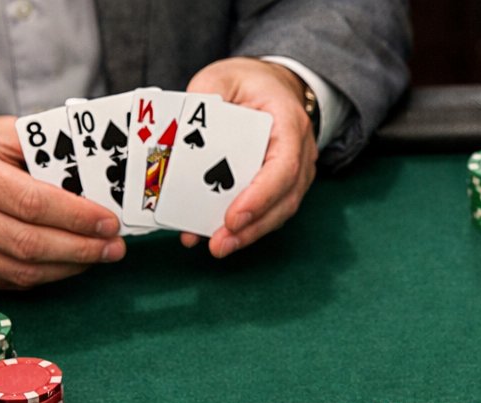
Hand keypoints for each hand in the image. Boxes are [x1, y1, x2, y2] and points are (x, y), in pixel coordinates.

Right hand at [0, 118, 124, 289]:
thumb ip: (38, 146)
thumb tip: (89, 169)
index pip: (31, 202)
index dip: (77, 217)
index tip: (109, 221)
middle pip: (30, 243)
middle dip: (82, 249)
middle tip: (114, 246)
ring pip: (22, 271)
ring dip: (69, 267)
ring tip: (98, 256)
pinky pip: (8, 282)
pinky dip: (44, 276)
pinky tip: (65, 263)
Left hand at [181, 57, 317, 257]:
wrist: (274, 88)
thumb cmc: (249, 83)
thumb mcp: (222, 77)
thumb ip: (203, 100)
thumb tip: (179, 134)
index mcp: (290, 124)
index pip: (284, 167)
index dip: (260, 196)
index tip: (233, 217)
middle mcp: (301, 154)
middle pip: (284, 201)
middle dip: (251, 228)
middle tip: (218, 245)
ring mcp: (296, 175)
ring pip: (278, 213)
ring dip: (248, 235)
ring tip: (215, 247)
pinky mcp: (281, 188)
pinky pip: (267, 213)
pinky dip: (243, 228)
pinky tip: (214, 236)